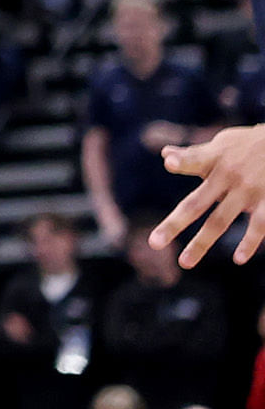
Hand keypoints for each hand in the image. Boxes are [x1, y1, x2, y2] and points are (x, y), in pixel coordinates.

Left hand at [159, 124, 264, 262]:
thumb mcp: (222, 145)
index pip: (194, 160)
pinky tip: (238, 259)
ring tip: (184, 262)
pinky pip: (258, 226)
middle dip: (174, 224)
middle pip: (196, 204)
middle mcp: (227, 177)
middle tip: (153, 243)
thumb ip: (195, 155)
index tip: (169, 162)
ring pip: (220, 221)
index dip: (182, 161)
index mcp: (213, 160)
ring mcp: (248, 191)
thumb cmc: (249, 147)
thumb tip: (164, 155)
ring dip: (202, 243)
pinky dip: (249, 243)